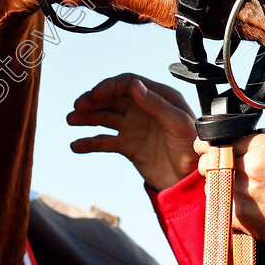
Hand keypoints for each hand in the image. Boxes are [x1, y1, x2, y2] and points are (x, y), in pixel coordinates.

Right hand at [67, 73, 197, 190]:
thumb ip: (157, 104)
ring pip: (105, 116)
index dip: (110, 86)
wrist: (190, 181)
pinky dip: (90, 142)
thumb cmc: (192, 148)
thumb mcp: (178, 123)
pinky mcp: (128, 146)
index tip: (95, 94)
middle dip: (94, 100)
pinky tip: (76, 145)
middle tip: (78, 107)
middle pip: (112, 98)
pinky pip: (105, 141)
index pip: (128, 83)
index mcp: (158, 96)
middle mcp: (143, 108)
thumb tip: (134, 85)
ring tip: (71, 119)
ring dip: (87, 116)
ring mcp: (134, 126)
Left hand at [196, 134, 264, 246]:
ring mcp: (242, 192)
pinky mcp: (238, 215)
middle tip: (213, 167)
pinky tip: (236, 202)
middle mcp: (250, 167)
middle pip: (209, 160)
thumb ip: (250, 143)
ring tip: (232, 187)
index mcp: (260, 147)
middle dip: (207, 163)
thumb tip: (223, 140)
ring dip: (215, 184)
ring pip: (210, 183)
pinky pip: (217, 203)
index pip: (219, 139)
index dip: (208, 144)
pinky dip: (222, 202)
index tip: (202, 146)